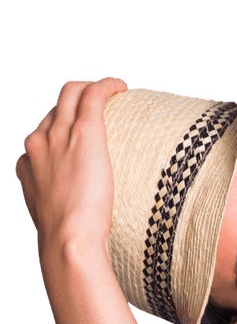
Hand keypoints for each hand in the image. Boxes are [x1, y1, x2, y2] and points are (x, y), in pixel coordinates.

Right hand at [17, 78, 127, 258]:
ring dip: (92, 87)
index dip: (65, 126)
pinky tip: (121, 86)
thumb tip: (80, 208)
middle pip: (55, 106)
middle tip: (103, 104)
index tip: (86, 133)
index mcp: (27, 160)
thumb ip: (61, 201)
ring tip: (115, 92)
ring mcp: (57, 135)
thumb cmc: (69, 237)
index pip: (44, 131)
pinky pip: (93, 95)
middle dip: (76, 99)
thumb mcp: (55, 214)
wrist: (68, 238)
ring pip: (70, 92)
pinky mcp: (83, 133)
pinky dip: (106, 85)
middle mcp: (37, 142)